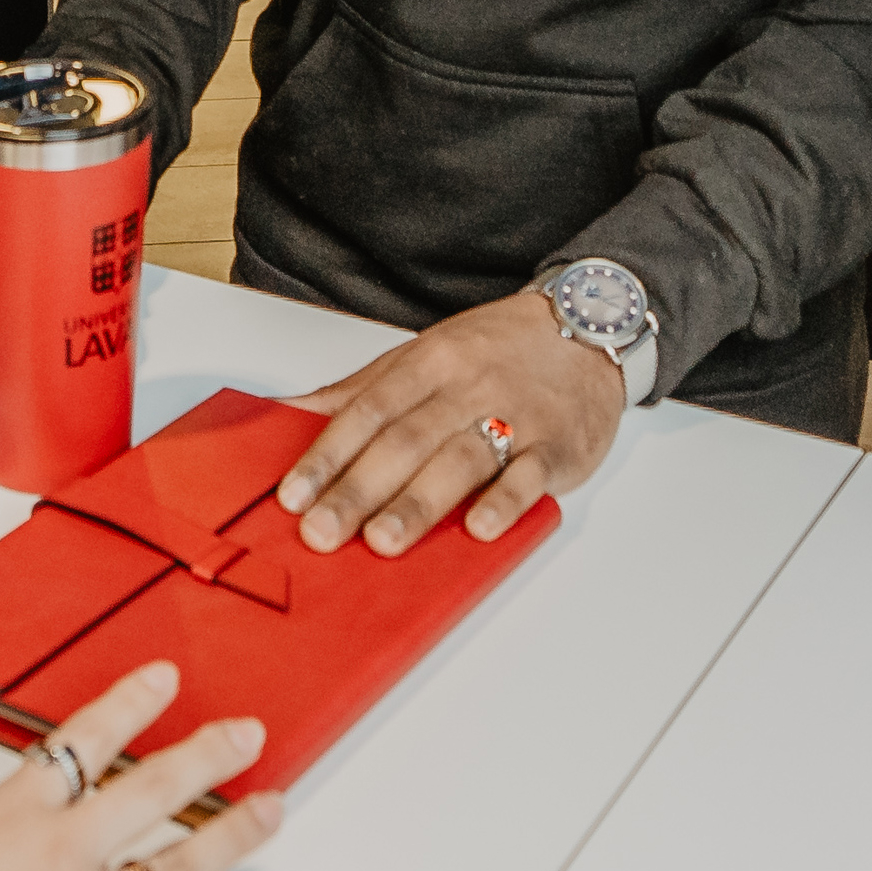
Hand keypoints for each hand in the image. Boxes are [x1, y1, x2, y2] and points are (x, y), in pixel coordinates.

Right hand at [0, 662, 278, 870]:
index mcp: (10, 819)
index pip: (82, 742)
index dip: (129, 705)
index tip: (164, 680)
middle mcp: (63, 859)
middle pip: (153, 789)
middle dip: (209, 755)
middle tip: (247, 734)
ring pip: (183, 868)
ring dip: (235, 837)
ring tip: (271, 812)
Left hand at [278, 294, 623, 557]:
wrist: (587, 328)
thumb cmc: (495, 351)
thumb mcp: (422, 356)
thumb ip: (359, 392)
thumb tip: (284, 415)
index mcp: (429, 362)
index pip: (367, 411)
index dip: (326, 454)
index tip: (293, 494)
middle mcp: (468, 386)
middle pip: (405, 441)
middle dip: (358, 490)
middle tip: (321, 532)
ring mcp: (515, 416)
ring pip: (460, 460)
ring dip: (419, 504)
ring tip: (382, 542)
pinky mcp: (558, 445)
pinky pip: (529, 476)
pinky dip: (504, 503)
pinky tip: (478, 529)